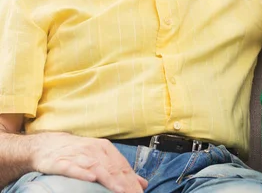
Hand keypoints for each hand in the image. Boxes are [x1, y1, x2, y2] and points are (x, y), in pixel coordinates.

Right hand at [31, 132, 147, 192]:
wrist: (47, 144)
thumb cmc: (78, 152)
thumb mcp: (101, 157)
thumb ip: (120, 170)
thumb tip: (142, 183)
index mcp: (105, 149)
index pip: (123, 167)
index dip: (132, 182)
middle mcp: (94, 150)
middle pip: (113, 169)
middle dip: (125, 184)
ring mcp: (78, 155)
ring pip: (97, 168)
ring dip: (109, 180)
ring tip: (120, 190)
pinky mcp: (62, 162)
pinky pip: (73, 168)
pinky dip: (83, 173)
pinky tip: (91, 179)